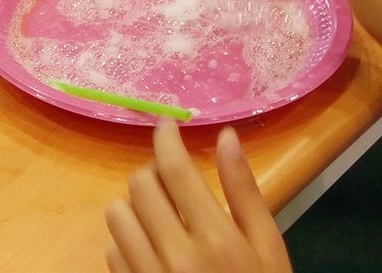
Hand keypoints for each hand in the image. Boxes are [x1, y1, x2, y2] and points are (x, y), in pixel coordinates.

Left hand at [104, 120, 291, 272]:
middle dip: (154, 172)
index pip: (174, 170)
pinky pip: (112, 252)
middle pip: (140, 186)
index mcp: (216, 240)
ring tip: (160, 214)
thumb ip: (245, 193)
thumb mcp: (268, 248)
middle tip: (171, 178)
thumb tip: (227, 136)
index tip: (166, 124)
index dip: (166, 138)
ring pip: (117, 215)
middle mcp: (176, 257)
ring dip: (135, 205)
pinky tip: (152, 249)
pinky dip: (127, 241)